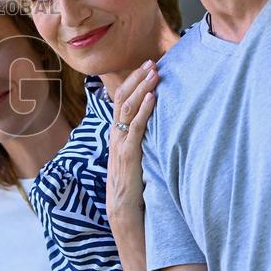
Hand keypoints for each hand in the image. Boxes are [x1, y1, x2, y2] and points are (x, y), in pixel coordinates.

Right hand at [106, 61, 158, 224]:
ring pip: (128, 108)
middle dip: (137, 78)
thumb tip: (152, 124)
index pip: (120, 99)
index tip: (145, 67)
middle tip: (151, 62)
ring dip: (142, 88)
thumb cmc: (131, 183)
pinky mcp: (130, 153)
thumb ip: (138, 139)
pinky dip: (144, 110)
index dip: (132, 82)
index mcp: (116, 133)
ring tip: (154, 73)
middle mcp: (115, 134)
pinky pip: (136, 127)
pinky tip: (152, 97)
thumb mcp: (133, 155)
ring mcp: (121, 142)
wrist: (122, 208)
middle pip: (122, 98)